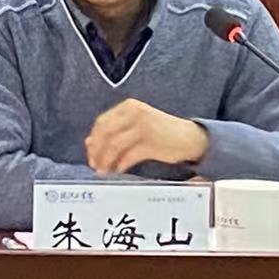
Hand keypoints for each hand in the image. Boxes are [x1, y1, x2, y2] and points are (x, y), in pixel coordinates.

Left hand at [85, 99, 208, 173]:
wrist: (189, 138)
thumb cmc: (159, 132)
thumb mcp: (135, 127)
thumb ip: (114, 131)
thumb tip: (89, 143)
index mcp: (129, 106)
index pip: (102, 122)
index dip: (94, 139)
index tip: (90, 153)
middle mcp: (135, 113)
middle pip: (105, 133)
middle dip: (97, 151)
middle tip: (94, 165)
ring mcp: (144, 127)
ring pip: (115, 145)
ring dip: (106, 160)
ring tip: (104, 171)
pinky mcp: (152, 143)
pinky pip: (129, 156)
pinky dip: (120, 165)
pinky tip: (117, 171)